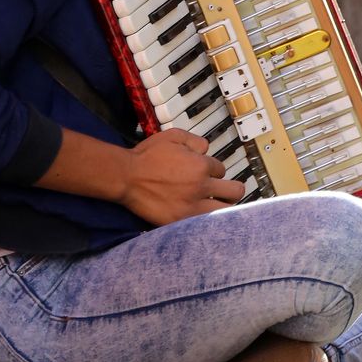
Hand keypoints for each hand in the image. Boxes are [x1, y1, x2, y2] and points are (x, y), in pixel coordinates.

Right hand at [121, 128, 244, 224]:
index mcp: (201, 165)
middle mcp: (201, 187)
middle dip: (232, 189)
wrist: (126, 176)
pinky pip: (205, 225)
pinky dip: (208, 221)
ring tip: (221, 207)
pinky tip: (206, 220)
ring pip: (225, 212)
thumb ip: (195, 141)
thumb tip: (206, 150)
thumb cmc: (147, 156)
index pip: (222, 169)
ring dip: (225, 207)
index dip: (215, 171)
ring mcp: (192, 207)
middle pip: (235, 191)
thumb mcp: (173, 136)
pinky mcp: (181, 221)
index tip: (208, 174)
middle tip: (226, 191)